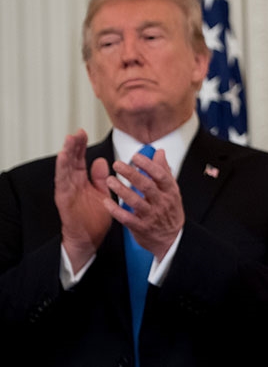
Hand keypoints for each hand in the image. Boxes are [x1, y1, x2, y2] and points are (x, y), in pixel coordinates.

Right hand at [54, 129, 113, 272]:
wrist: (90, 239)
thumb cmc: (95, 218)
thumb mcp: (102, 193)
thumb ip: (101, 178)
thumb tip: (101, 160)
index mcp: (82, 181)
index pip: (79, 159)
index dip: (80, 146)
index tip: (83, 132)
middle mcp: (73, 184)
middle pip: (71, 161)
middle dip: (73, 146)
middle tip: (77, 131)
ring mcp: (67, 192)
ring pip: (64, 170)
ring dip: (66, 155)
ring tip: (68, 141)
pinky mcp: (64, 201)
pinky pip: (62, 183)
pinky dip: (62, 171)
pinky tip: (63, 159)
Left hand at [105, 148, 184, 259]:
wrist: (171, 238)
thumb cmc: (169, 211)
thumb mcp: (171, 190)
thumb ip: (164, 170)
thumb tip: (160, 153)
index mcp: (170, 192)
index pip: (160, 176)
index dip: (148, 165)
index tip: (136, 157)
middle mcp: (161, 203)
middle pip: (146, 186)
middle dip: (131, 174)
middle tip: (117, 164)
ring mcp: (151, 216)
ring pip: (135, 201)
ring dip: (121, 190)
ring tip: (109, 180)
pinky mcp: (141, 227)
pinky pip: (126, 218)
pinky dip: (115, 210)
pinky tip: (106, 201)